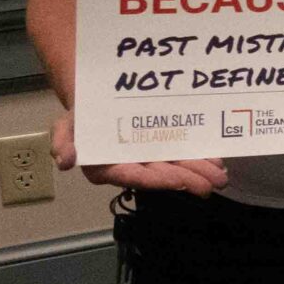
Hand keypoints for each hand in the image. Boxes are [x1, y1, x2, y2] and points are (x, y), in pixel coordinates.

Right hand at [59, 112, 229, 194]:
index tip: (177, 181)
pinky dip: (202, 157)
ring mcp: (151, 156)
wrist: (99, 98)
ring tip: (221, 177)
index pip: (132, 177)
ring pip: (177, 166)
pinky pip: (185, 154)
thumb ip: (63, 142)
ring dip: (200, 172)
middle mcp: (132, 165)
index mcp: (107, 167)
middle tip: (210, 185)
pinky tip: (218, 162)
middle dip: (186, 180)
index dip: (155, 180)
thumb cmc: (82, 116)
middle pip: (161, 174)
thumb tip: (65, 161)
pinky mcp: (165, 146)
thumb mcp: (65, 126)